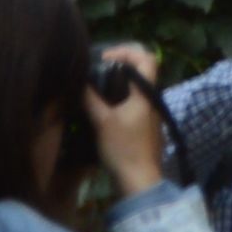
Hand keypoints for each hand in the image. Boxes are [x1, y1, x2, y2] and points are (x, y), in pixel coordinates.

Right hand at [91, 45, 172, 193]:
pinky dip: (118, 98)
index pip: (147, 59)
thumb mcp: (102, 121)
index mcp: (146, 95)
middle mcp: (152, 101)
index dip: (127, 51)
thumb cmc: (124, 149)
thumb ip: (91, 98)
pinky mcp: (144, 127)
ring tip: (94, 87)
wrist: (140, 180)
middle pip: (141, 71)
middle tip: (97, 69)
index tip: (105, 58)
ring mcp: (150, 114)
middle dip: (119, 65)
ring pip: (136, 88)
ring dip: (117, 83)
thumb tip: (79, 81)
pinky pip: (133, 103)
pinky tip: (101, 106)